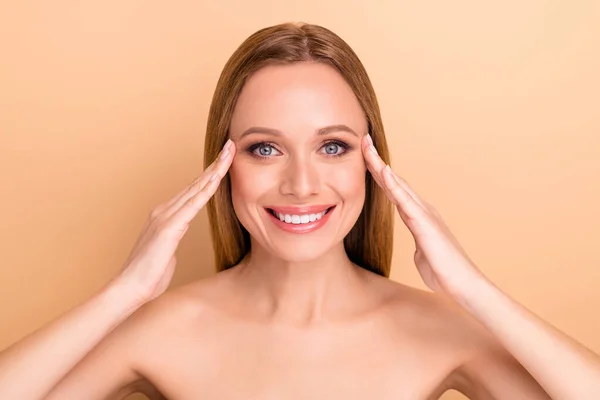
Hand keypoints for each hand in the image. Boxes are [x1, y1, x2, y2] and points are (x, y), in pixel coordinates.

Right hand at [112, 139, 234, 304]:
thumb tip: (180, 232)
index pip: (193, 191)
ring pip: (197, 188)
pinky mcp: (169, 227)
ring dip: (215, 169)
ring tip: (230, 153)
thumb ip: (174, 236)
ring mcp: (165, 216)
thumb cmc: (149, 275)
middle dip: (216, 164)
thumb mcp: (167, 251)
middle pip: (196, 183)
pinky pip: (193, 204)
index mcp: (164, 215)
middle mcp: (164, 210)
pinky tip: (218, 177)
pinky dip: (207, 189)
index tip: (225, 161)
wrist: (130, 288)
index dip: (210, 175)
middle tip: (231, 146)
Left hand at [361, 134, 485, 297]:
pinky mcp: (425, 224)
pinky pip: (405, 201)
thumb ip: (419, 245)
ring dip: (381, 166)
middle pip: (394, 180)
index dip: (379, 173)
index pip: (393, 189)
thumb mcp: (424, 254)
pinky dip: (394, 185)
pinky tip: (384, 172)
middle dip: (376, 160)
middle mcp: (421, 209)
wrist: (463, 284)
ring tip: (368, 148)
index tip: (365, 156)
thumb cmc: (444, 271)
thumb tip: (418, 247)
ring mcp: (424, 214)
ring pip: (398, 184)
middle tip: (363, 140)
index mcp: (418, 215)